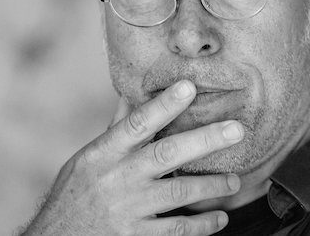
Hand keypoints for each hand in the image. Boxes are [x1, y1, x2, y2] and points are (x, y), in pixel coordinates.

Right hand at [21, 80, 243, 235]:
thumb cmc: (74, 195)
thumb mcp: (87, 159)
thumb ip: (115, 130)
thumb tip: (131, 94)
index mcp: (104, 153)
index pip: (137, 123)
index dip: (164, 104)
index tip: (189, 87)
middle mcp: (117, 178)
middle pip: (167, 154)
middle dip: (205, 140)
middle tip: (236, 130)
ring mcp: (127, 210)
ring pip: (178, 192)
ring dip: (212, 185)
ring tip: (234, 180)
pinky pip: (175, 230)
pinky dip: (201, 225)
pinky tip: (219, 218)